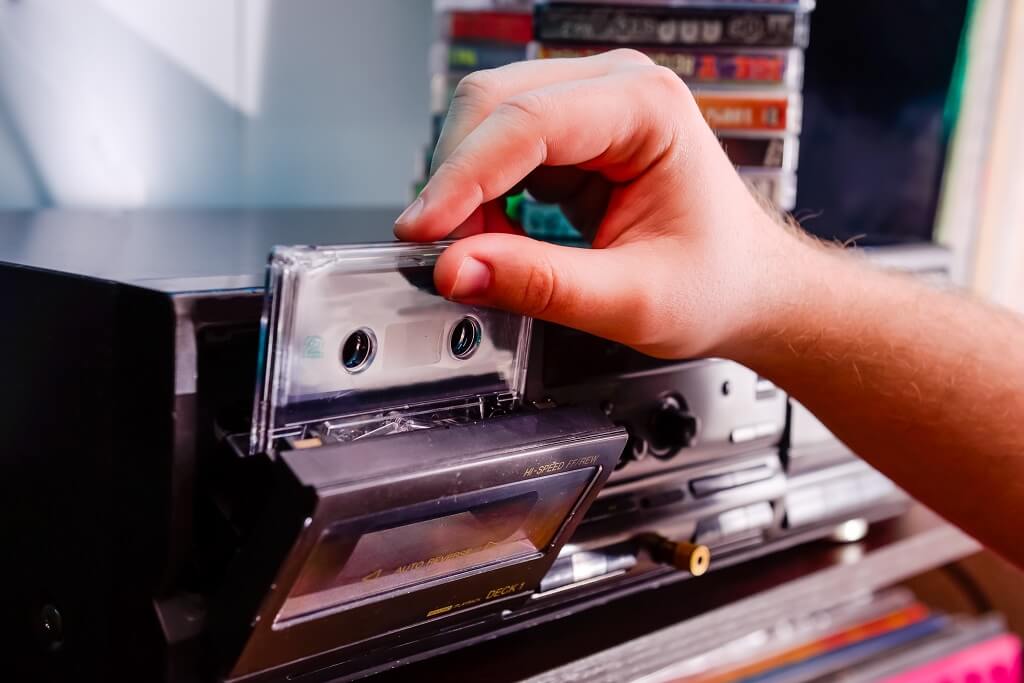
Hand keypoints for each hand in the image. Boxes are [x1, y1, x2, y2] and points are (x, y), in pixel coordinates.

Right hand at [395, 50, 806, 359]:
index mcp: (648, 107)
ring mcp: (590, 107)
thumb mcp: (631, 300)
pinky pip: (499, 150)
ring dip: (463, 188)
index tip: (423, 232)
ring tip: (477, 252)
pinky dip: (480, 195)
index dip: (463, 177)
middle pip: (493, 104)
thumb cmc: (718, 283)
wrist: (746, 288)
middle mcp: (616, 89)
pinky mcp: (571, 136)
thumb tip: (457, 269)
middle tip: (443, 253)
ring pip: (485, 121)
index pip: (529, 121)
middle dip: (456, 180)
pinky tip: (493, 236)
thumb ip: (542, 285)